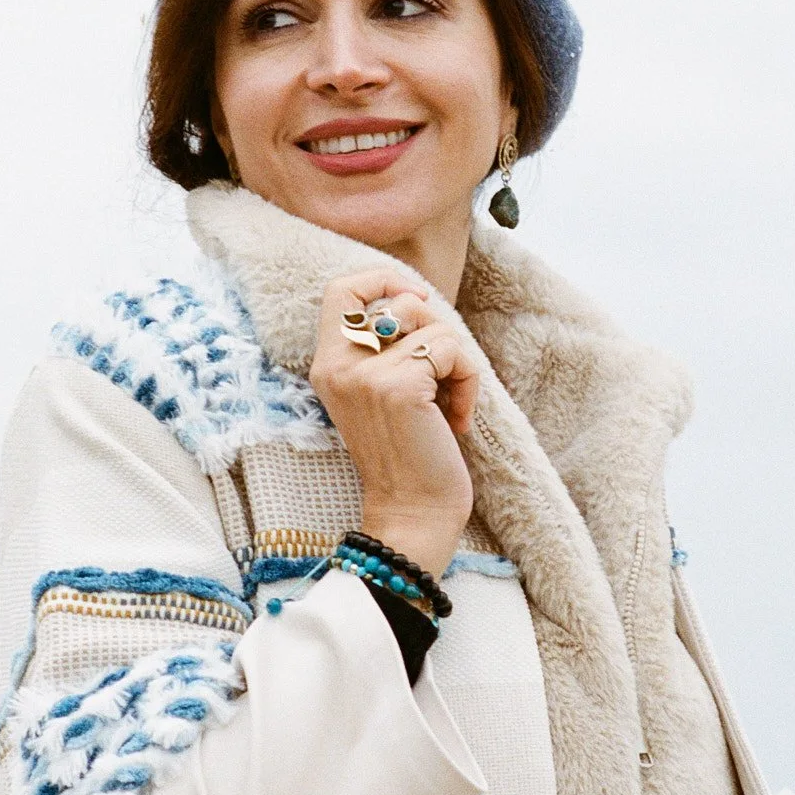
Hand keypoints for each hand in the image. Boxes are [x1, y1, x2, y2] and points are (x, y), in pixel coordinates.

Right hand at [309, 268, 478, 578]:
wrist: (412, 514)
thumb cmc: (408, 455)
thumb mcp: (381, 392)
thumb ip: (383, 348)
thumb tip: (415, 299)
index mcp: (327, 365)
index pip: (340, 290)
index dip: (382, 281)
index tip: (416, 302)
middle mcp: (338, 365)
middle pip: (397, 301)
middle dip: (435, 330)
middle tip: (441, 374)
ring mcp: (366, 374)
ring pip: (431, 324)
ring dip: (455, 361)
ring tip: (448, 402)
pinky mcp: (400, 386)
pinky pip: (452, 350)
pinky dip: (467, 381)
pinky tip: (457, 419)